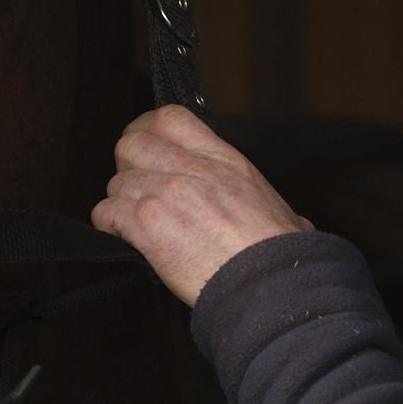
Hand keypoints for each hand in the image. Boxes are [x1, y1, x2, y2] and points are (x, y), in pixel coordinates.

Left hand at [91, 104, 315, 306]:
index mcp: (225, 161)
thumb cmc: (283, 258)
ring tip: (133, 224)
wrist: (271, 285)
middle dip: (127, 166)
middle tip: (135, 189)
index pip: (172, 118)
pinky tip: (124, 239)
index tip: (147, 148)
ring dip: (120, 203)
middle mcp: (193, 170)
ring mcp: (167, 193)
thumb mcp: (283, 212)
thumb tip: (295, 224)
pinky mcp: (148, 224)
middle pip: (131, 143)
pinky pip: (106, 213)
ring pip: (117, 181)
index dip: (149, 129)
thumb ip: (272, 208)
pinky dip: (109, 226)